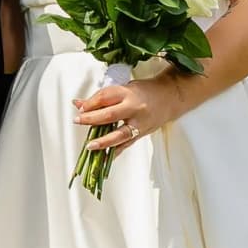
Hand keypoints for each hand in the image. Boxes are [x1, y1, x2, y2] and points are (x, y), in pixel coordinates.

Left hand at [72, 72, 186, 155]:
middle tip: (78, 121)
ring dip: (103, 141)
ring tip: (90, 146)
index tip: (79, 107)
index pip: (105, 97)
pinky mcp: (141, 134)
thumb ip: (102, 98)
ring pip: (119, 134)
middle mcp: (134, 108)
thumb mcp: (124, 88)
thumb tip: (78, 104)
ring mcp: (139, 123)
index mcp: (128, 93)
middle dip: (92, 119)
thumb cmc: (144, 92)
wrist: (169, 98)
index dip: (90, 103)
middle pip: (110, 115)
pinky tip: (103, 159)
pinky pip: (125, 145)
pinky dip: (114, 153)